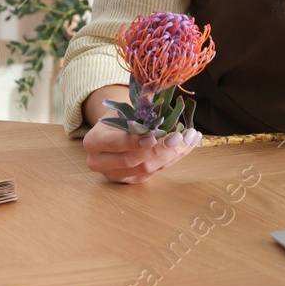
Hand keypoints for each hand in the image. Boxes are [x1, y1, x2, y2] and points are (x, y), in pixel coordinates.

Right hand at [81, 84, 200, 183]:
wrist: (112, 132)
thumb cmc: (117, 117)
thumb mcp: (121, 111)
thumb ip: (137, 114)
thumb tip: (160, 105)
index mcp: (93, 142)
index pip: (115, 144)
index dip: (135, 142)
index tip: (155, 136)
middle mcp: (100, 163)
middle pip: (132, 160)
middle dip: (159, 149)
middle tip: (179, 136)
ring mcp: (117, 175)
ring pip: (147, 169)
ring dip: (172, 154)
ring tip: (190, 137)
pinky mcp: (132, 180)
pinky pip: (155, 172)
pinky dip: (174, 157)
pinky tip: (188, 144)